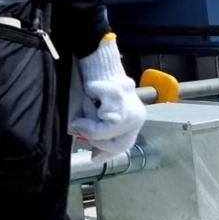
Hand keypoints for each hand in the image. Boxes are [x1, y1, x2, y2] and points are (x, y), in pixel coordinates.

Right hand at [69, 36, 145, 159]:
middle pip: (119, 143)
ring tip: (84, 108)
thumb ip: (100, 133)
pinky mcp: (120, 97)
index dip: (108, 153)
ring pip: (109, 130)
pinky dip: (90, 108)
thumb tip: (96, 156)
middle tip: (81, 126)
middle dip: (97, 139)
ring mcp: (131, 107)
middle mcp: (137, 115)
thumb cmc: (95, 87)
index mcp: (135, 119)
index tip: (94, 157)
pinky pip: (102, 114)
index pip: (124, 144)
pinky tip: (89, 95)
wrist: (96, 61)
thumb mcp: (98, 115)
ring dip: (90, 123)